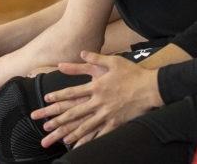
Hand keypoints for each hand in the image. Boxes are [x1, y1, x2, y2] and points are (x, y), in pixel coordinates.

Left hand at [30, 51, 162, 148]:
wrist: (151, 88)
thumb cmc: (132, 73)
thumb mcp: (113, 61)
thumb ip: (94, 58)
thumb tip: (81, 52)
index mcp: (96, 87)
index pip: (73, 92)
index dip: (58, 95)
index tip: (47, 99)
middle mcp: (99, 102)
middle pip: (74, 112)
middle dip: (58, 119)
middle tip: (45, 124)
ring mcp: (107, 114)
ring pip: (85, 126)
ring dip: (71, 133)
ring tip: (59, 139)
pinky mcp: (116, 123)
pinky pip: (101, 134)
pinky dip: (90, 140)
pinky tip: (82, 145)